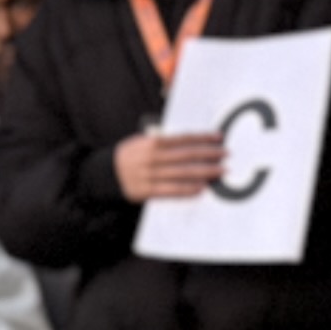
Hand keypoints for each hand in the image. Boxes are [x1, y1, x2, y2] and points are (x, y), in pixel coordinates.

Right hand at [116, 128, 234, 202]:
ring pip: (183, 174)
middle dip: (209, 155)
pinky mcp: (147, 191)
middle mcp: (152, 158)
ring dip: (204, 173)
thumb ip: (163, 141)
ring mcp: (150, 175)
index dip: (203, 138)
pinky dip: (188, 190)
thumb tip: (190, 142)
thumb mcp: (142, 141)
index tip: (218, 137)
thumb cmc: (129, 156)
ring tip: (220, 172)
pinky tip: (202, 188)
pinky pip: (172, 191)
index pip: (183, 139)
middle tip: (225, 155)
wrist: (105, 174)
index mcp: (152, 142)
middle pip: (187, 156)